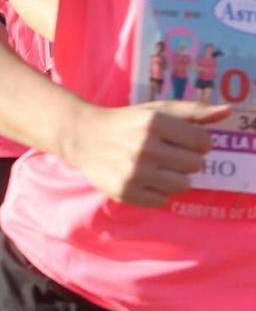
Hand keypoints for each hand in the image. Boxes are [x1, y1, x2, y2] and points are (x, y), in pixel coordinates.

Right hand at [58, 100, 229, 206]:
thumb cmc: (126, 121)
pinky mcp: (125, 191)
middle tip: (165, 154)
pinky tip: (143, 179)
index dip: (196, 142)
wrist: (82, 135)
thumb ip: (193, 111)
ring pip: (183, 185)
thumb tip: (228, 111)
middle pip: (196, 165)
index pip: (204, 142)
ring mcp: (135, 172)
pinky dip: (156, 192)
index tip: (180, 141)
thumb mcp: (156, 110)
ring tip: (155, 167)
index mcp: (154, 123)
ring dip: (173, 177)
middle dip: (185, 160)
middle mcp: (145, 147)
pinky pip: (163, 200)